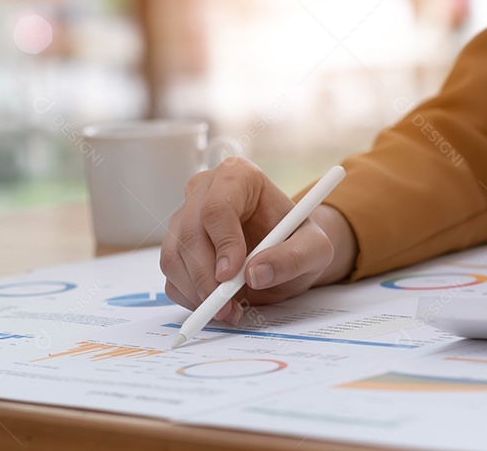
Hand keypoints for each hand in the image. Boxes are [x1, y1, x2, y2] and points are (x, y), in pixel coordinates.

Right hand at [160, 157, 356, 323]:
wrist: (285, 250)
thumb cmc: (299, 240)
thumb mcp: (315, 249)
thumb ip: (294, 258)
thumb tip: (256, 273)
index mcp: (238, 176)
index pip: (217, 207)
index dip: (222, 243)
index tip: (231, 276)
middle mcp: (204, 191)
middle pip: (189, 233)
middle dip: (206, 276)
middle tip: (228, 306)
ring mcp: (185, 217)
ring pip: (174, 257)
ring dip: (198, 291)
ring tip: (232, 309)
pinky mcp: (176, 246)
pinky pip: (171, 276)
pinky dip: (191, 298)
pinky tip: (220, 304)